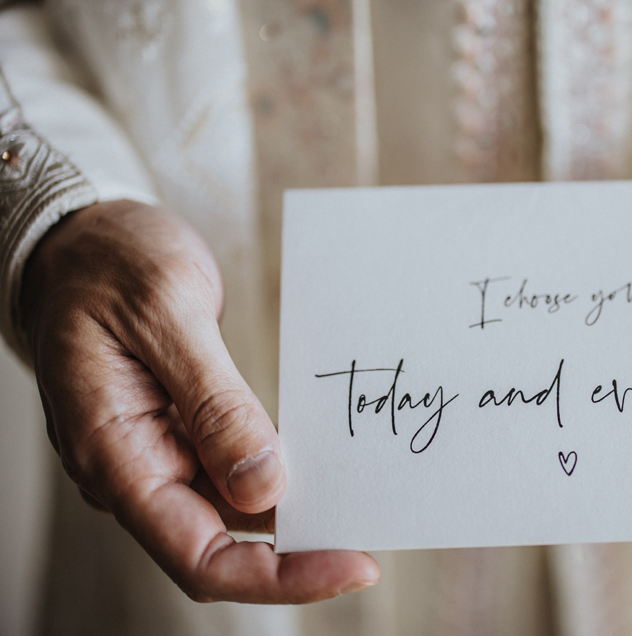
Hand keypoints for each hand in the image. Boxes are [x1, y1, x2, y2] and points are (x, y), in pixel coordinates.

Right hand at [20, 200, 379, 601]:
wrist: (78, 236)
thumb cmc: (108, 263)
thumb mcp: (165, 313)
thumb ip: (213, 403)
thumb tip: (264, 489)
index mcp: (113, 452)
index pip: (197, 555)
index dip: (276, 576)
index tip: (351, 564)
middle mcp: (134, 468)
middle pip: (221, 545)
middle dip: (298, 552)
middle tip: (371, 534)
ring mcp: (158, 453)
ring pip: (233, 512)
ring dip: (294, 514)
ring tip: (360, 501)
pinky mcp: (180, 432)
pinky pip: (233, 470)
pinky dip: (279, 472)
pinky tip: (324, 464)